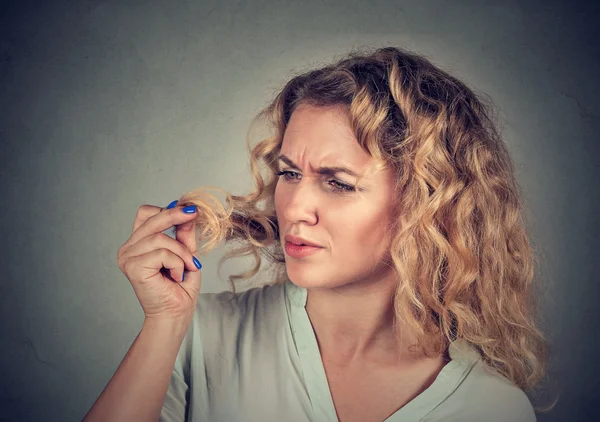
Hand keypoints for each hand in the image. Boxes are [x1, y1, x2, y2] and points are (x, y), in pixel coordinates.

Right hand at [117, 202, 202, 320]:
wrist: (175, 314)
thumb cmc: (179, 288)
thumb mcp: (186, 254)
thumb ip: (184, 234)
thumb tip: (188, 211)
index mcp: (138, 243)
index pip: (145, 214)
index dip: (166, 209)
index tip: (188, 211)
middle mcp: (128, 249)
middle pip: (151, 219)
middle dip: (176, 216)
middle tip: (194, 214)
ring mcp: (128, 257)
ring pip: (160, 238)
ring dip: (181, 253)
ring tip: (187, 267)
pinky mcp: (133, 267)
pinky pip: (162, 253)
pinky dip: (177, 263)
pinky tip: (176, 276)